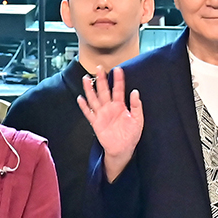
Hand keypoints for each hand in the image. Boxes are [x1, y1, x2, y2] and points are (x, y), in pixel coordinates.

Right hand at [76, 65, 143, 179]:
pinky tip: (80, 99)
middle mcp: (109, 108)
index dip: (118, 79)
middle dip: (102, 79)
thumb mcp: (138, 120)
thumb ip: (136, 106)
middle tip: (99, 68)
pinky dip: (84, 106)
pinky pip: (88, 113)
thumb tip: (135, 92)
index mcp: (120, 106)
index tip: (118, 69)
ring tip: (86, 78)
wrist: (123, 149)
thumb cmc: (131, 135)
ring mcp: (102, 114)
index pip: (118, 89)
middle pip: (104, 91)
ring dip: (90, 89)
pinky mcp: (96, 123)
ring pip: (94, 99)